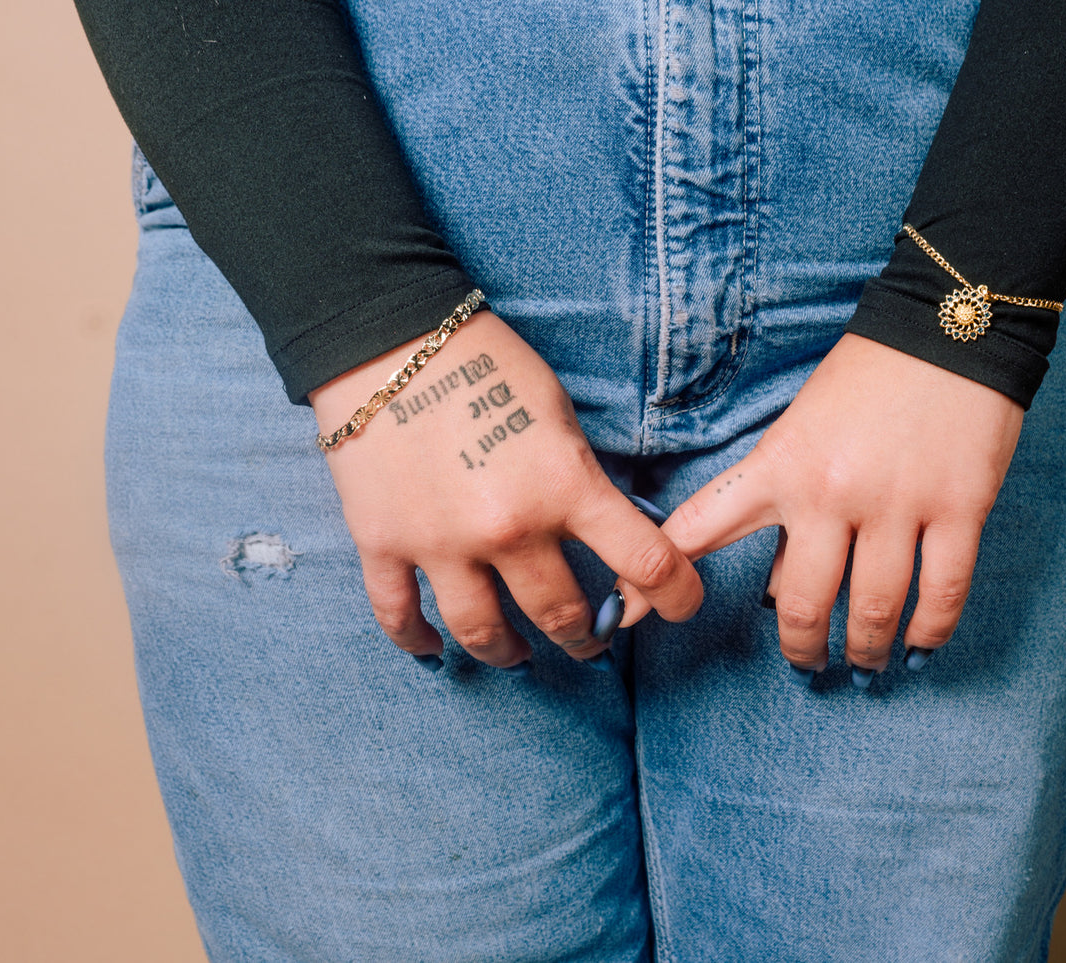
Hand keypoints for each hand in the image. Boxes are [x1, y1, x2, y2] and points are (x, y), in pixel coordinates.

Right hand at [311, 311, 702, 667]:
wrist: (385, 339)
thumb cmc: (484, 362)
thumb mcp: (558, 413)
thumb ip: (581, 478)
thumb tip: (607, 530)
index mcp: (564, 487)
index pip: (645, 564)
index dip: (677, 595)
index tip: (681, 606)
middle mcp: (509, 529)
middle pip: (563, 615)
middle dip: (586, 636)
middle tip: (591, 638)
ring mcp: (442, 544)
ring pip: (484, 633)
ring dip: (510, 653)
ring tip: (519, 655)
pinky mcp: (384, 544)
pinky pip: (401, 616)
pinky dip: (419, 641)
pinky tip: (435, 648)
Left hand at [625, 334, 1022, 676]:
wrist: (949, 325)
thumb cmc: (867, 378)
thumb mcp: (802, 430)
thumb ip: (781, 505)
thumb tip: (779, 589)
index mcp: (780, 466)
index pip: (701, 529)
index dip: (657, 578)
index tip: (628, 614)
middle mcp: (831, 492)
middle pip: (804, 604)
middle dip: (803, 649)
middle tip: (808, 666)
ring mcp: (898, 503)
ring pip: (874, 609)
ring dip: (866, 651)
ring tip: (865, 666)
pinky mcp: (960, 507)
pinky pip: (943, 591)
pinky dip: (929, 631)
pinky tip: (917, 646)